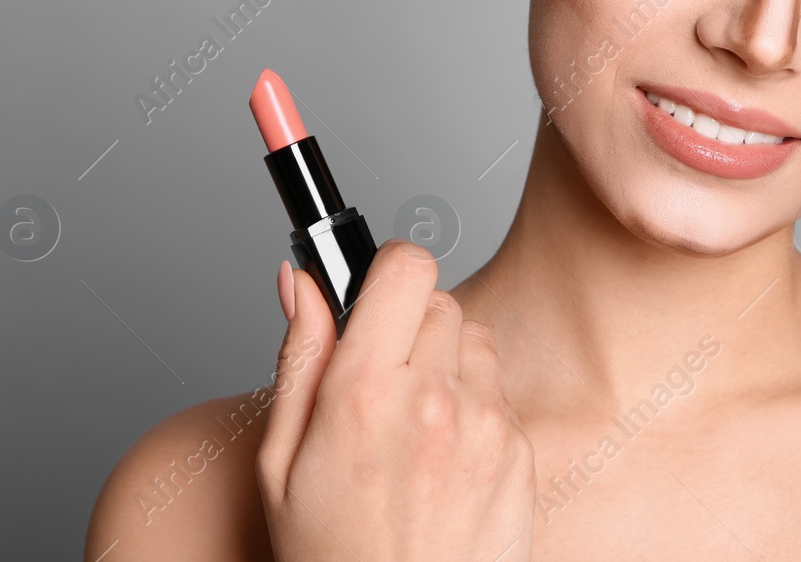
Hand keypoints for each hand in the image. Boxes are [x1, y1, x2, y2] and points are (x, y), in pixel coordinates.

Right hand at [256, 240, 535, 561]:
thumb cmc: (332, 555)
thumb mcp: (281, 462)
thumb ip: (299, 357)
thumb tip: (300, 280)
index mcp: (363, 394)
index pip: (405, 268)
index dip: (387, 269)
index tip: (373, 291)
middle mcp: (432, 401)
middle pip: (440, 300)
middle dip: (410, 325)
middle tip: (381, 379)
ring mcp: (485, 427)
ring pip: (474, 342)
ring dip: (447, 364)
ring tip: (411, 427)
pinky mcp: (520, 454)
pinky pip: (500, 395)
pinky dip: (475, 412)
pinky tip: (442, 462)